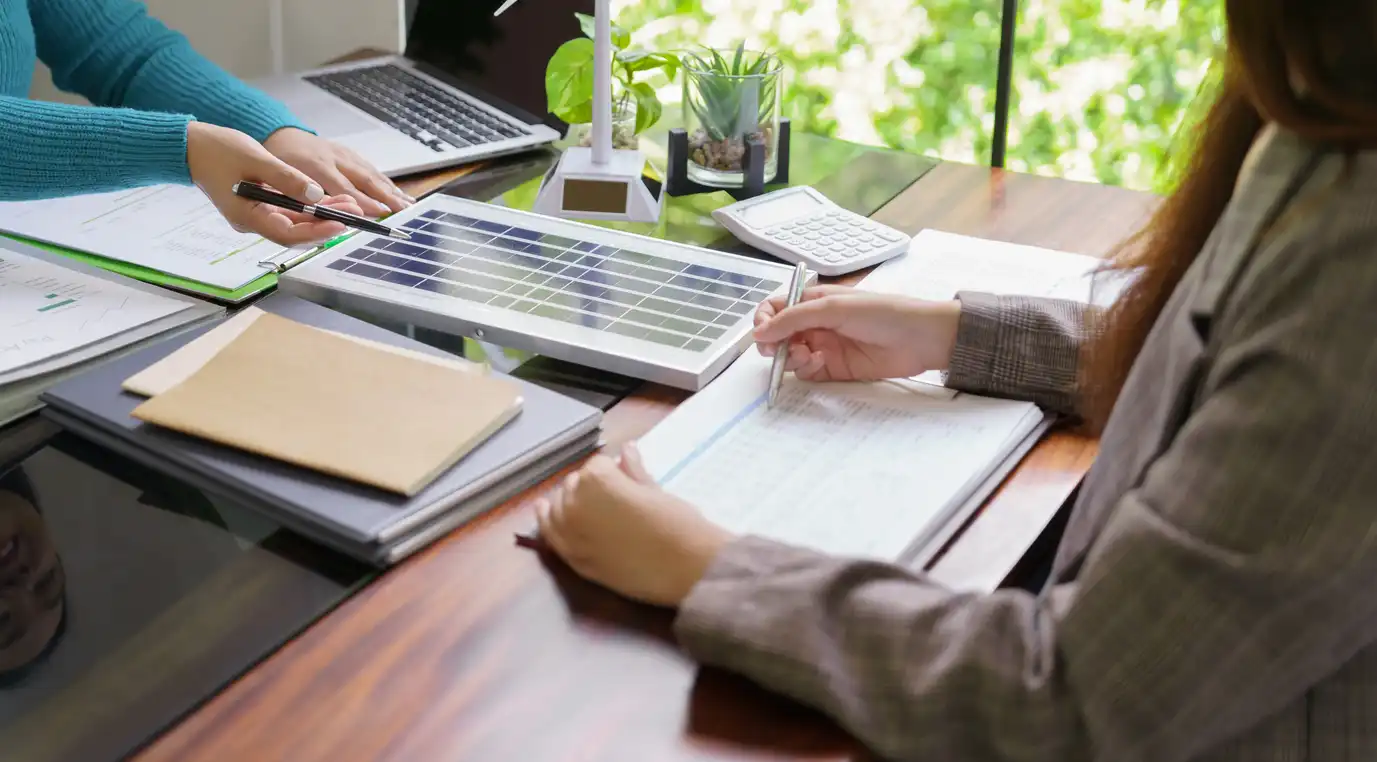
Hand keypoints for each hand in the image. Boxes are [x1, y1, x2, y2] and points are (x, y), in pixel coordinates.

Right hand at [186, 122, 366, 245]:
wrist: (192, 146)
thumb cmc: (217, 151)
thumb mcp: (256, 159)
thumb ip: (286, 179)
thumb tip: (316, 194)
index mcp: (247, 216)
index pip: (287, 234)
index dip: (316, 232)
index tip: (340, 224)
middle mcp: (253, 221)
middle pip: (296, 232)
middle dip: (326, 222)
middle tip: (354, 211)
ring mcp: (257, 214)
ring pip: (296, 222)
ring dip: (322, 214)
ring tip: (349, 204)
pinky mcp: (261, 205)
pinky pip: (289, 212)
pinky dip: (309, 207)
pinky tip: (330, 199)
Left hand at [263, 127, 412, 215]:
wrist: (279, 132)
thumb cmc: (277, 159)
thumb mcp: (278, 176)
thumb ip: (298, 193)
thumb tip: (321, 210)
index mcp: (313, 164)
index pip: (342, 186)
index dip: (362, 201)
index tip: (380, 213)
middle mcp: (332, 157)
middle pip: (364, 179)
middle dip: (386, 196)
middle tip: (404, 211)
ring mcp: (343, 154)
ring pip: (371, 173)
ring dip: (391, 190)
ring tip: (409, 205)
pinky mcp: (349, 153)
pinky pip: (370, 168)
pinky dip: (386, 182)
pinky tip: (398, 192)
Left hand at [535, 442, 732, 607]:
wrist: (685, 568)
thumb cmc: (677, 523)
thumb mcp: (655, 489)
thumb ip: (633, 470)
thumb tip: (626, 450)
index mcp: (597, 479)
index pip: (597, 465)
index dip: (614, 472)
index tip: (628, 481)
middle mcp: (575, 502)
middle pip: (575, 484)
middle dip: (591, 486)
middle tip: (616, 499)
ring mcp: (569, 532)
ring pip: (557, 506)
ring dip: (570, 502)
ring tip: (588, 507)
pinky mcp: (571, 557)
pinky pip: (550, 533)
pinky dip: (547, 521)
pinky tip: (544, 511)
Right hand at [753, 285, 961, 381]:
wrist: (920, 339)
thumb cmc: (883, 313)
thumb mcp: (834, 307)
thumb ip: (794, 319)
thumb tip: (759, 332)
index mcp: (814, 301)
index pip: (776, 309)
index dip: (764, 320)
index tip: (763, 334)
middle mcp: (815, 324)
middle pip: (778, 336)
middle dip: (773, 344)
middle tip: (776, 352)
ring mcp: (824, 347)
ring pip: (790, 357)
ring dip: (791, 358)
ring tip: (808, 356)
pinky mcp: (834, 369)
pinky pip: (807, 373)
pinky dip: (807, 369)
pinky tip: (822, 362)